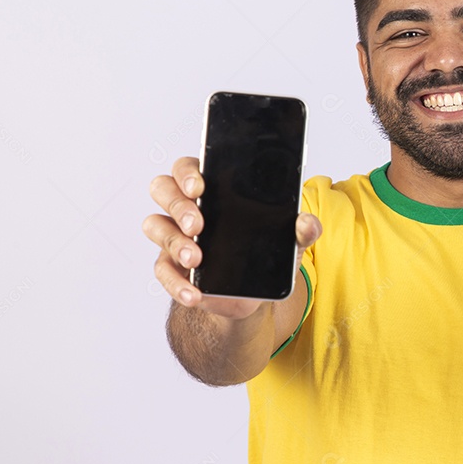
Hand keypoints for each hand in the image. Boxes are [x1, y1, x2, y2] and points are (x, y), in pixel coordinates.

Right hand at [142, 157, 321, 318]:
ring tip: (196, 258)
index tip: (199, 186)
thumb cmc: (262, 254)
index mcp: (213, 190)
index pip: (188, 167)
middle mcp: (187, 207)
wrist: (250, 295)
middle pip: (163, 188)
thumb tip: (307, 223)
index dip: (187, 173)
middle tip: (198, 225)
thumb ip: (300, 230)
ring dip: (174, 241)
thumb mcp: (287, 241)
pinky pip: (161, 269)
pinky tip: (193, 292)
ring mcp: (175, 236)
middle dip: (178, 205)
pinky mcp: (171, 266)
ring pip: (155, 225)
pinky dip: (176, 282)